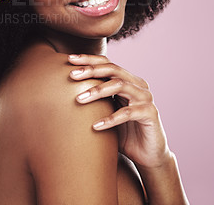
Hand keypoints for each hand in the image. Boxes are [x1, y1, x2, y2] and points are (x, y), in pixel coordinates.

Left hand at [68, 53, 170, 168]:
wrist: (149, 154)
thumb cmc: (124, 131)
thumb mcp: (107, 111)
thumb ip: (94, 99)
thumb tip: (63, 89)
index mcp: (127, 80)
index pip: (107, 63)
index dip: (89, 59)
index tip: (69, 59)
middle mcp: (137, 84)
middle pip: (113, 69)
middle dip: (91, 70)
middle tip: (72, 75)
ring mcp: (145, 97)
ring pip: (119, 85)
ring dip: (97, 90)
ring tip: (79, 99)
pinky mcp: (150, 114)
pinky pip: (127, 113)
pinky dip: (110, 119)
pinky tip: (95, 126)